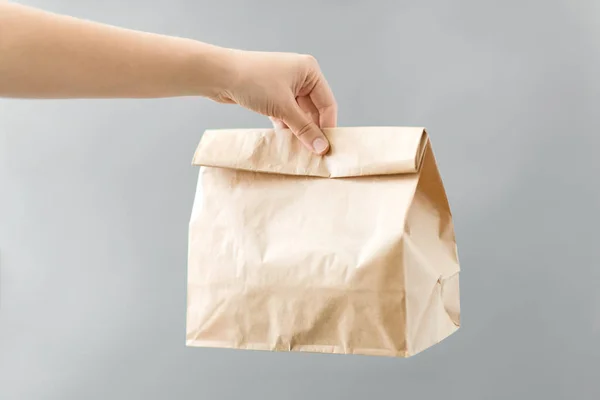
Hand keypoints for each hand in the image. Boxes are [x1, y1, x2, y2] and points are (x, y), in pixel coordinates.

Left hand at [215, 51, 336, 154]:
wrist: (219, 75)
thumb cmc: (253, 82)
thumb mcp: (283, 107)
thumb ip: (304, 129)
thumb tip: (322, 147)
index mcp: (309, 71)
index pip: (327, 103)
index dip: (327, 126)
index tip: (327, 148)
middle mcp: (299, 76)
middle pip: (313, 110)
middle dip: (311, 130)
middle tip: (313, 153)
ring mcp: (285, 85)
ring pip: (298, 114)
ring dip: (298, 131)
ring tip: (299, 151)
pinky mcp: (271, 95)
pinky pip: (285, 114)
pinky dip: (286, 127)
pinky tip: (285, 142)